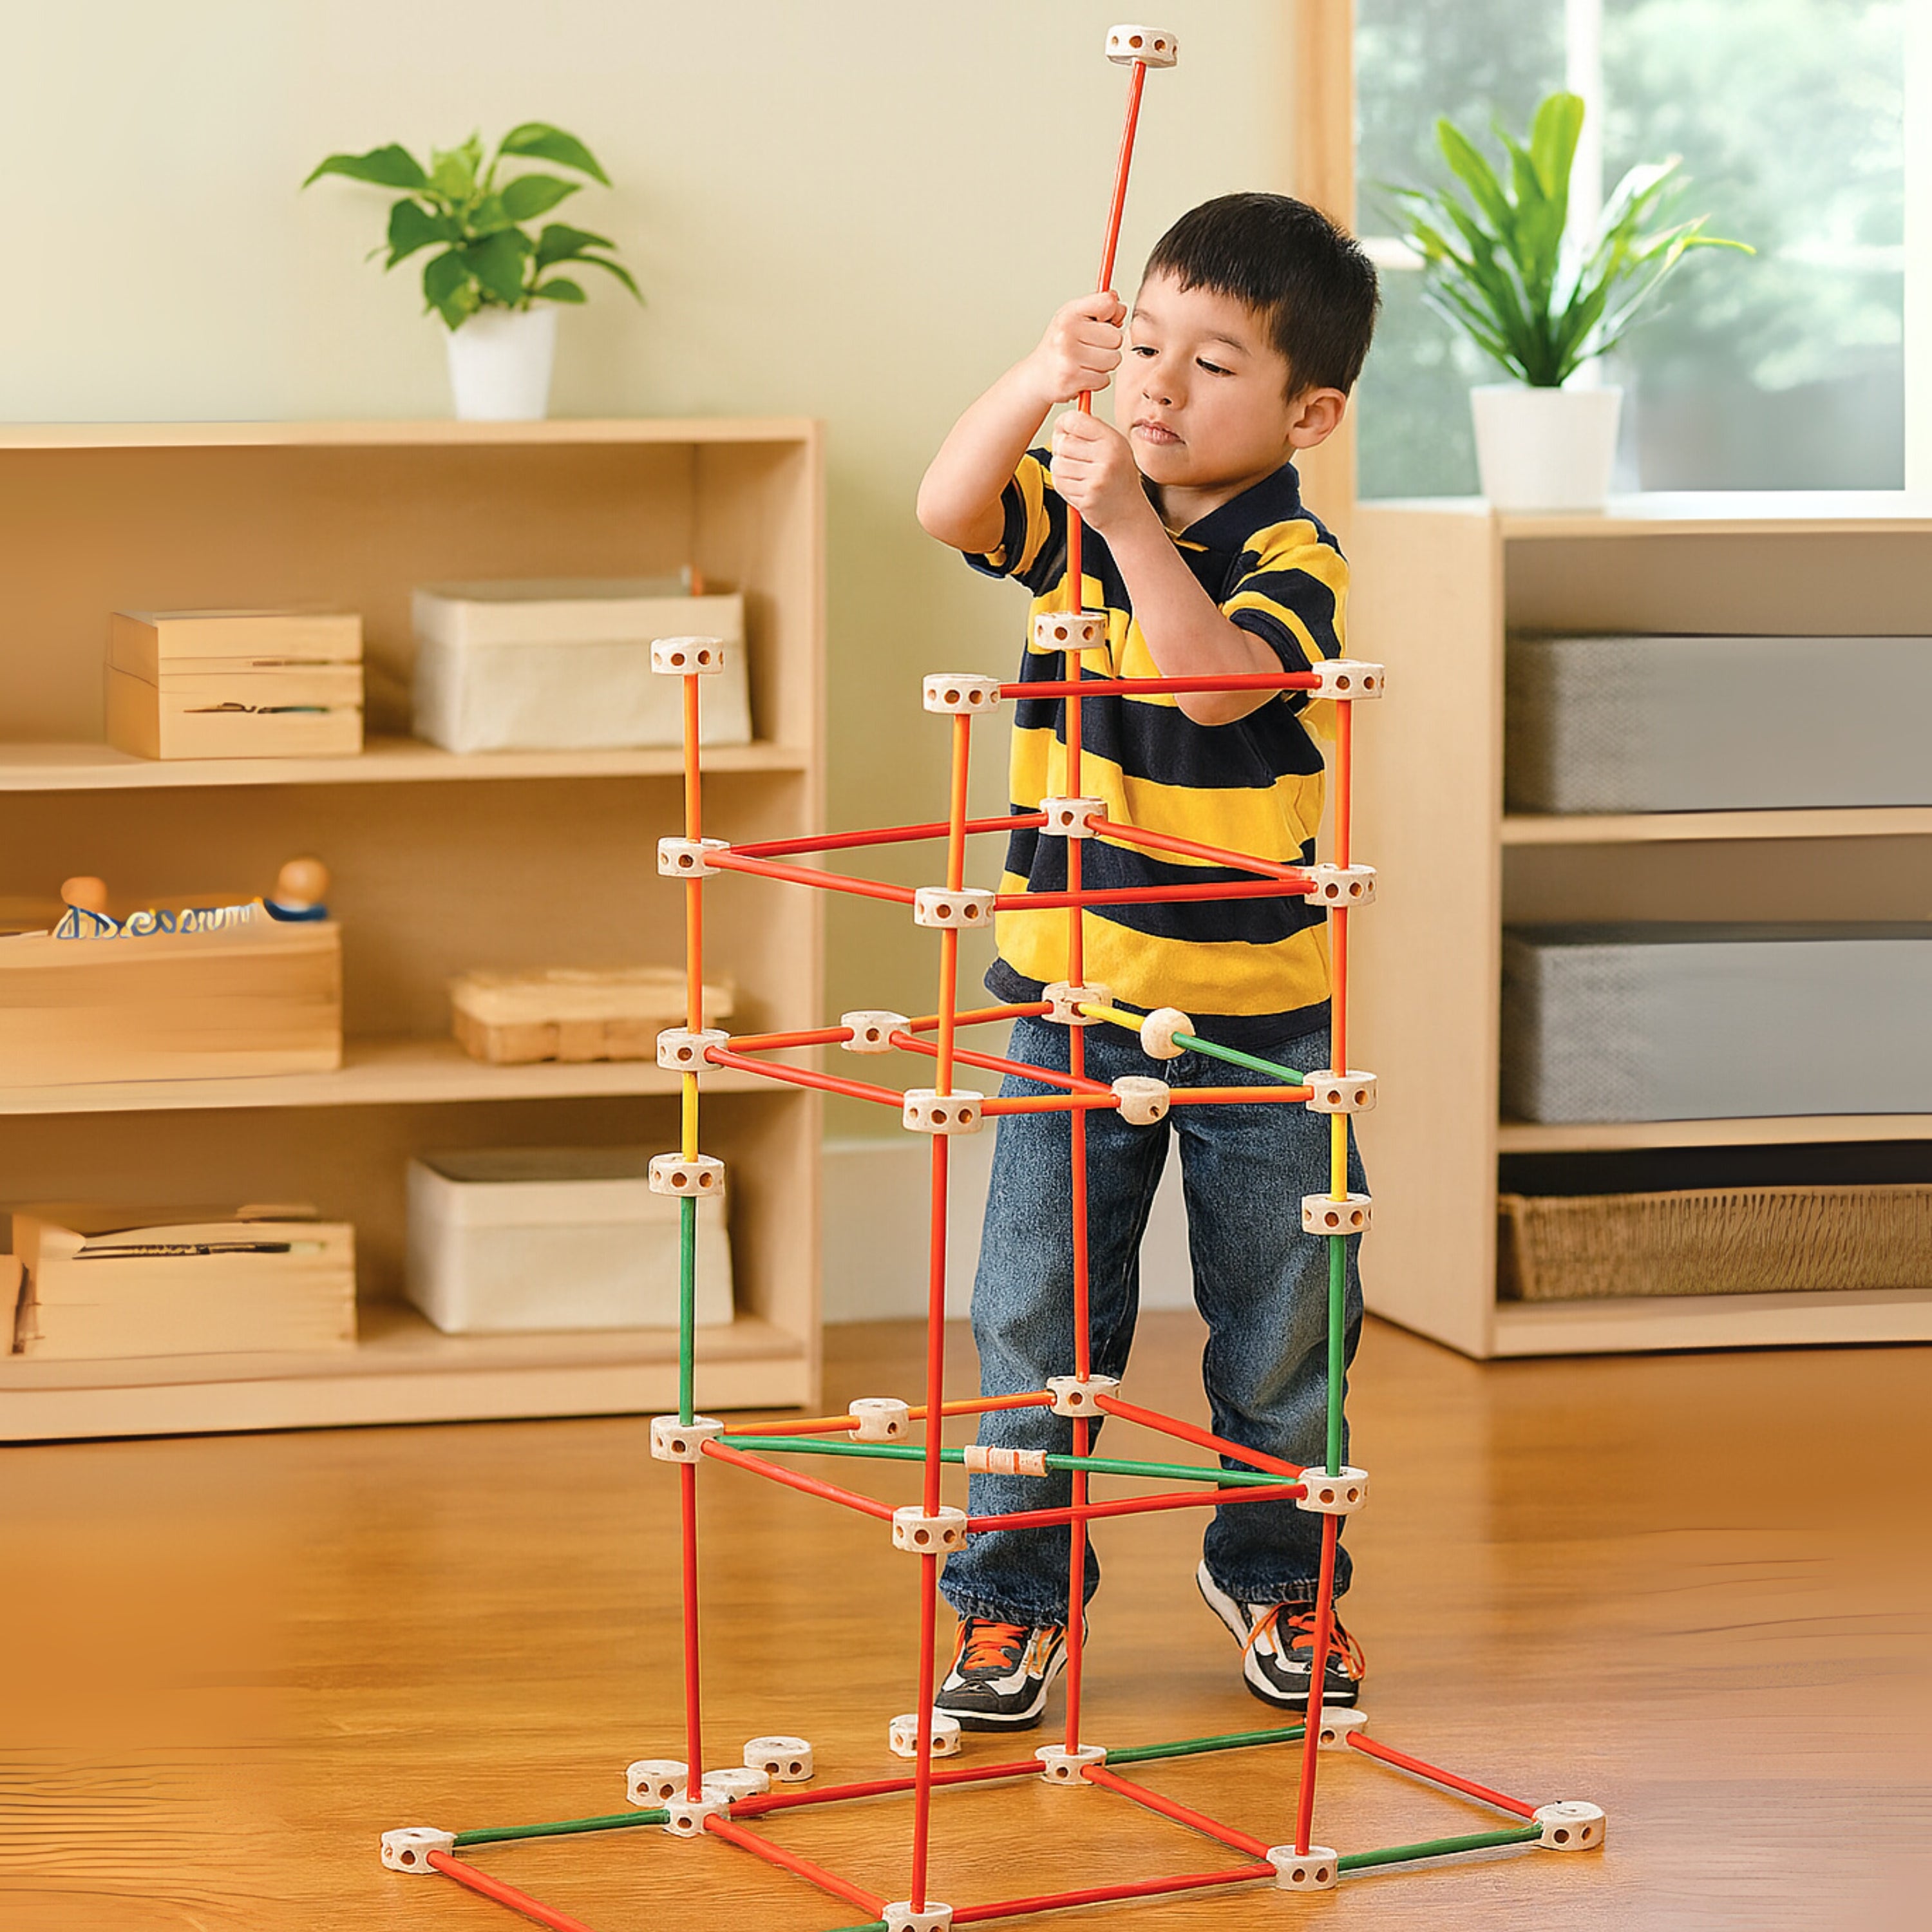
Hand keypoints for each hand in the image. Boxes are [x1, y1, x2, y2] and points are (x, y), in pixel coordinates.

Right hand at [1027, 291, 1124, 404]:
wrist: (1037, 376)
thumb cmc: (1059, 345)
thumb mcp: (1074, 318)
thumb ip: (1099, 307)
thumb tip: (1121, 307)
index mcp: (1069, 313)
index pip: (1107, 303)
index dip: (1112, 314)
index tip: (1101, 321)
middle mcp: (1067, 333)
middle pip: (1116, 337)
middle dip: (1109, 346)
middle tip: (1091, 348)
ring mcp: (1068, 357)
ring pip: (1113, 360)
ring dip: (1105, 365)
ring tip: (1087, 362)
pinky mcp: (1072, 380)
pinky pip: (1104, 379)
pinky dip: (1097, 380)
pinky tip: (1083, 374)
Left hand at [1050, 409, 1151, 536]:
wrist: (1128, 514)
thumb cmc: (1118, 479)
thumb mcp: (1114, 448)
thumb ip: (1091, 432)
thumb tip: (1062, 422)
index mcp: (1113, 440)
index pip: (1075, 421)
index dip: (1063, 423)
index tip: (1063, 429)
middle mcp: (1107, 458)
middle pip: (1063, 443)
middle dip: (1060, 449)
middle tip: (1071, 456)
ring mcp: (1097, 479)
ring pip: (1058, 464)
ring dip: (1061, 469)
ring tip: (1076, 474)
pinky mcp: (1087, 497)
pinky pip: (1060, 483)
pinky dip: (1064, 485)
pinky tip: (1078, 486)